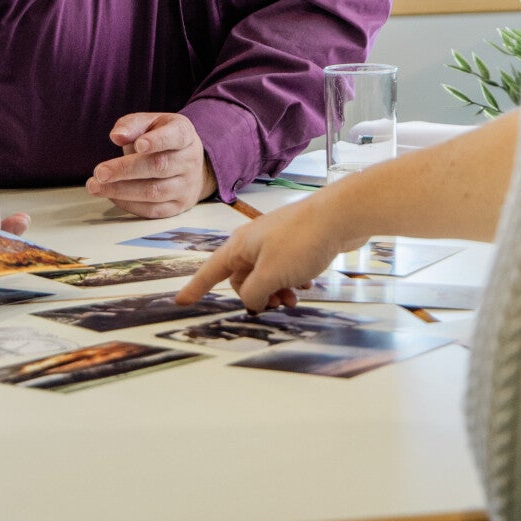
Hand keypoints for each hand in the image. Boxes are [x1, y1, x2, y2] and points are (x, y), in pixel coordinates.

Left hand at [88, 112, 216, 218]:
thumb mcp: (150, 124)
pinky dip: (128, 204)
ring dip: (121, 190)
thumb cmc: (162, 140)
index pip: (175, 136)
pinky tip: (111, 195)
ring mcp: (186, 185)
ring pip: (154, 191)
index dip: (157, 141)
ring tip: (95, 186)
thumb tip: (116, 136)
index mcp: (184, 134)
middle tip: (100, 172)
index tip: (138, 145)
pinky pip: (152, 210)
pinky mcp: (178, 206)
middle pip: (159, 166)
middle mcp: (190, 160)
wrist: (189, 165)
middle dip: (126, 169)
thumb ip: (132, 125)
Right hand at [176, 192, 369, 311]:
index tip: (181, 301)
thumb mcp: (270, 274)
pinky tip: (308, 283)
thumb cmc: (301, 242)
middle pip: (242, 278)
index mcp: (239, 246)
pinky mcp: (297, 242)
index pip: (211, 271)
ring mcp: (276, 240)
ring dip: (277, 291)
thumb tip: (252, 299)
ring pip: (267, 275)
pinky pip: (286, 269)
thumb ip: (254, 292)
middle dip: (256, 296)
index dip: (196, 288)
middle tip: (277, 304)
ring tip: (294, 299)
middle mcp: (254, 241)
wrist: (340, 216)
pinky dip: (292, 280)